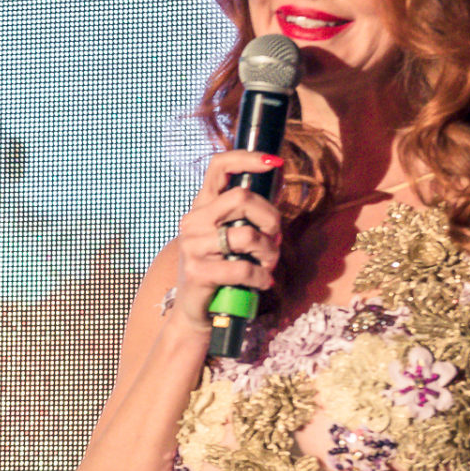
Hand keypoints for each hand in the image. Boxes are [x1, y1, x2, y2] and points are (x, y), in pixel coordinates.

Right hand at [168, 150, 285, 331]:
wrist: (195, 312)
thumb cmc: (221, 271)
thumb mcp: (230, 236)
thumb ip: (246, 214)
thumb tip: (277, 185)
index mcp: (201, 207)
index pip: (218, 166)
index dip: (248, 158)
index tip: (275, 162)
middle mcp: (193, 222)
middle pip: (242, 198)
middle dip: (271, 218)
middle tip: (276, 238)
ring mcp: (193, 247)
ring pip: (248, 235)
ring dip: (270, 252)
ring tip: (268, 264)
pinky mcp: (199, 273)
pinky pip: (245, 268)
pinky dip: (262, 277)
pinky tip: (262, 282)